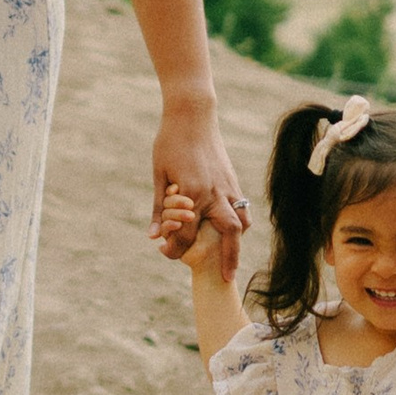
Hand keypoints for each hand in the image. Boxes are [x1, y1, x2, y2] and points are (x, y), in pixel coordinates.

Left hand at [151, 104, 247, 281]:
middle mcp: (215, 193)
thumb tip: (154, 236)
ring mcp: (228, 186)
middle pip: (228, 235)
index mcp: (193, 193)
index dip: (175, 249)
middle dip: (228, 259)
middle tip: (226, 279)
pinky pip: (241, 208)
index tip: (166, 253)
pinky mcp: (233, 180)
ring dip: (237, 241)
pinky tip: (231, 230)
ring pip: (241, 221)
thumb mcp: (159, 175)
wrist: (192, 115)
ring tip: (231, 257)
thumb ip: (160, 208)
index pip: (187, 234)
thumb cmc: (170, 143)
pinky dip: (239, 222)